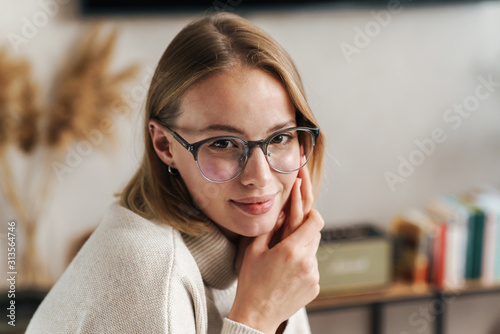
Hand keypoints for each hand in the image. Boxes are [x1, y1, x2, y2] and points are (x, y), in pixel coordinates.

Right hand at [229, 167, 323, 333]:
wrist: (257, 315)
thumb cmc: (251, 282)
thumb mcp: (254, 250)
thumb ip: (270, 228)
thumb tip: (282, 212)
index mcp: (291, 250)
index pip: (314, 220)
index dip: (310, 208)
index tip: (304, 200)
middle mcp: (307, 262)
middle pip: (315, 232)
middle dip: (304, 225)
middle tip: (291, 222)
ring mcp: (313, 276)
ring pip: (313, 250)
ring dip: (302, 245)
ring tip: (283, 254)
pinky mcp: (315, 286)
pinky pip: (312, 266)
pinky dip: (303, 262)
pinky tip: (286, 271)